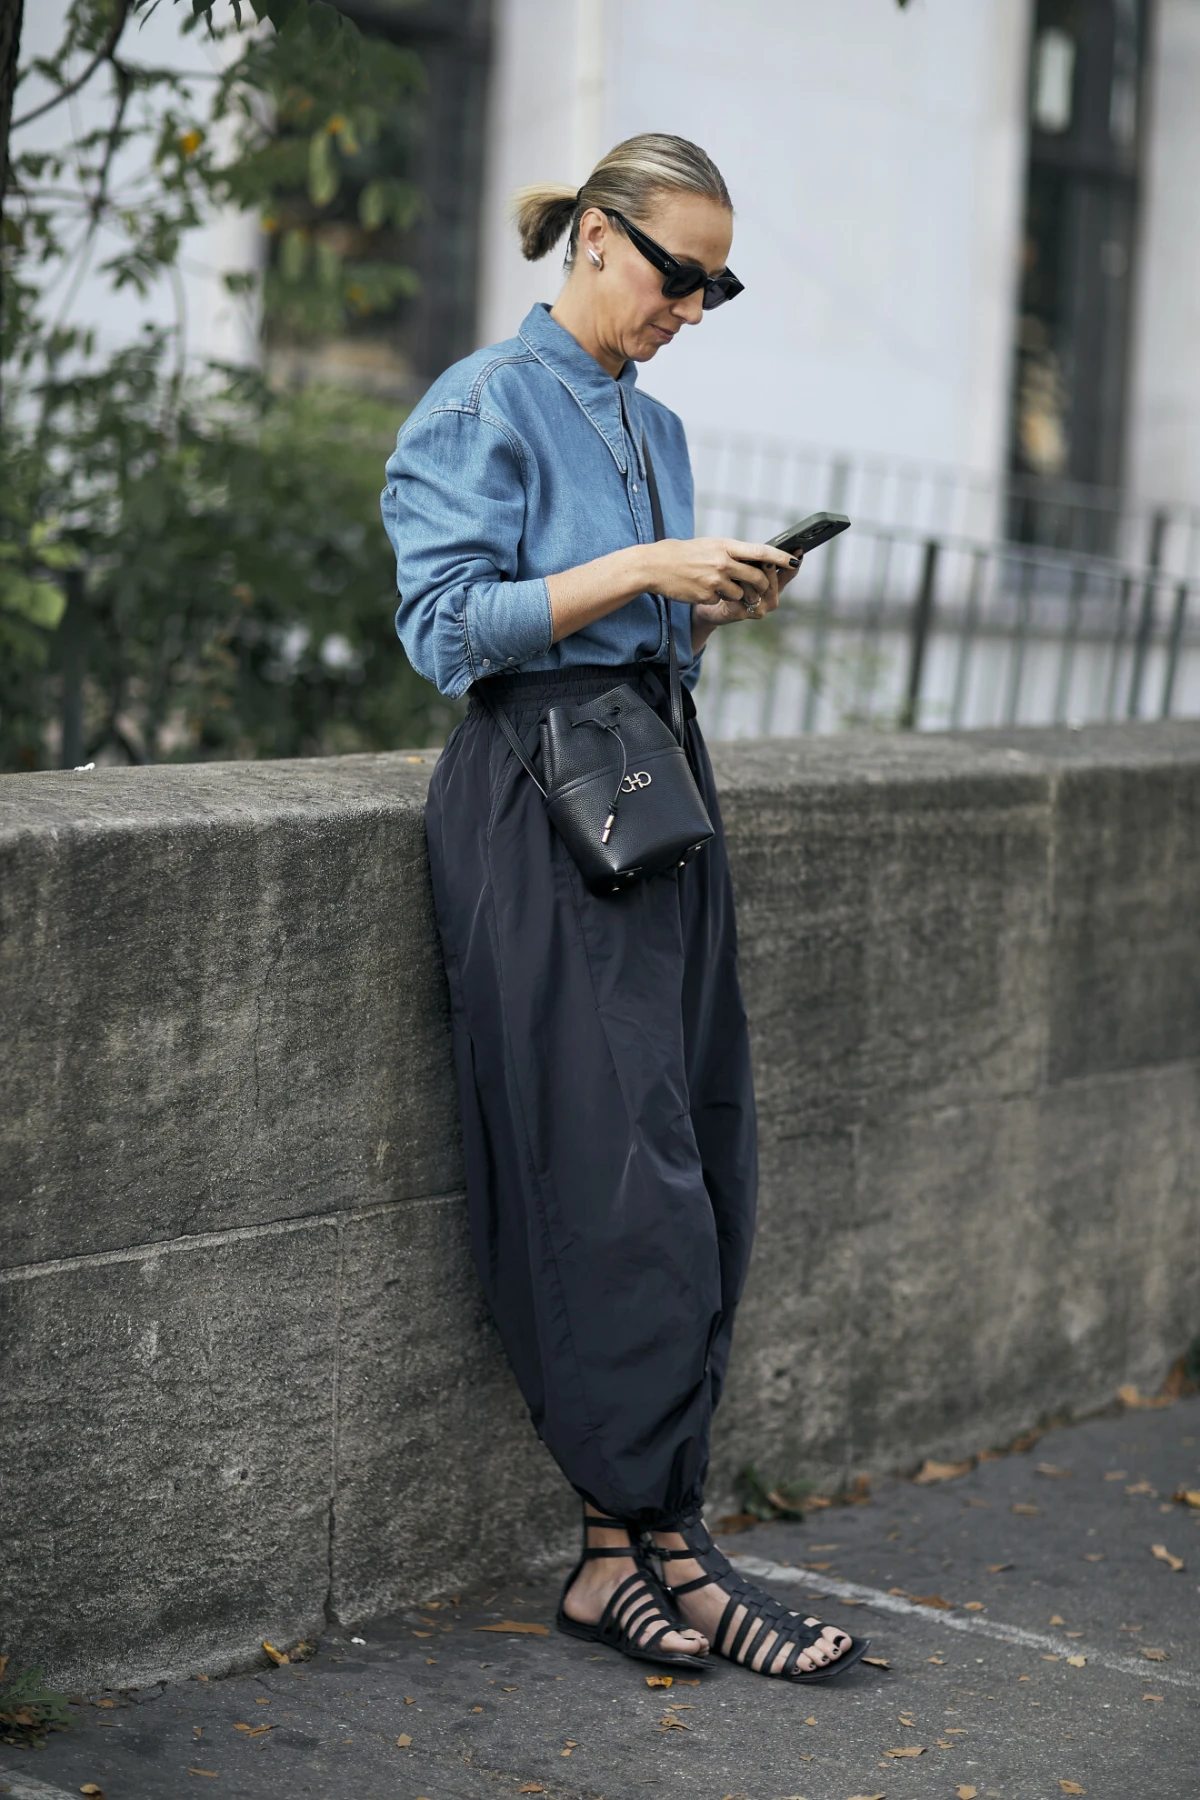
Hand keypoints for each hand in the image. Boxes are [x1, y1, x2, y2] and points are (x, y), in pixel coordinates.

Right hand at [642, 537, 797, 612]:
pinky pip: (721, 601)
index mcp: (726, 546)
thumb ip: (733, 553)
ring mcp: (715, 580)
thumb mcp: (710, 546)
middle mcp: (723, 562)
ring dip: (735, 594)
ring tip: (718, 586)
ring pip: (741, 594)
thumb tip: (758, 560)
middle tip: (758, 587)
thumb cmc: (684, 554)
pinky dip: (715, 598)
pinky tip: (701, 590)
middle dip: (762, 585)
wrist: (655, 565)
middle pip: (757, 577)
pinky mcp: (706, 595)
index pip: (761, 552)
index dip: (780, 557)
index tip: (795, 559)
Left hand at [685, 547, 803, 644]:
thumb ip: (755, 559)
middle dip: (768, 569)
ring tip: (736, 572)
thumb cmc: (723, 579)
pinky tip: (727, 584)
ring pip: (761, 588)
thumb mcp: (741, 564)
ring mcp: (759, 607)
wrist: (704, 600)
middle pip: (775, 580)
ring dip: (748, 577)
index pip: (788, 573)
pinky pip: (745, 596)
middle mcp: (770, 598)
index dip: (793, 562)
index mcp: (773, 584)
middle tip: (765, 560)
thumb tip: (767, 549)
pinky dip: (736, 587)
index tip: (798, 551)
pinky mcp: (744, 613)